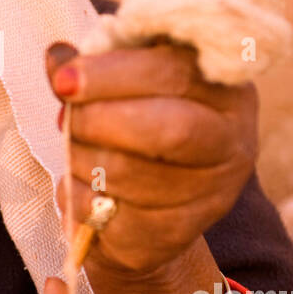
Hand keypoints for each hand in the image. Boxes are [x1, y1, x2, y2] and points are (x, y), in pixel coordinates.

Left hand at [47, 40, 257, 277]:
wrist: (145, 204)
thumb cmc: (137, 123)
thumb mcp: (122, 83)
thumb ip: (95, 66)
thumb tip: (60, 59)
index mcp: (227, 87)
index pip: (173, 72)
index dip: (111, 74)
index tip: (63, 79)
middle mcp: (233, 142)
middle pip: (169, 129)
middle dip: (99, 119)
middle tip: (64, 119)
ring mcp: (212, 195)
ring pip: (131, 173)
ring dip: (82, 158)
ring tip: (75, 151)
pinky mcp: (178, 234)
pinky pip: (113, 217)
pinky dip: (81, 199)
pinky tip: (84, 187)